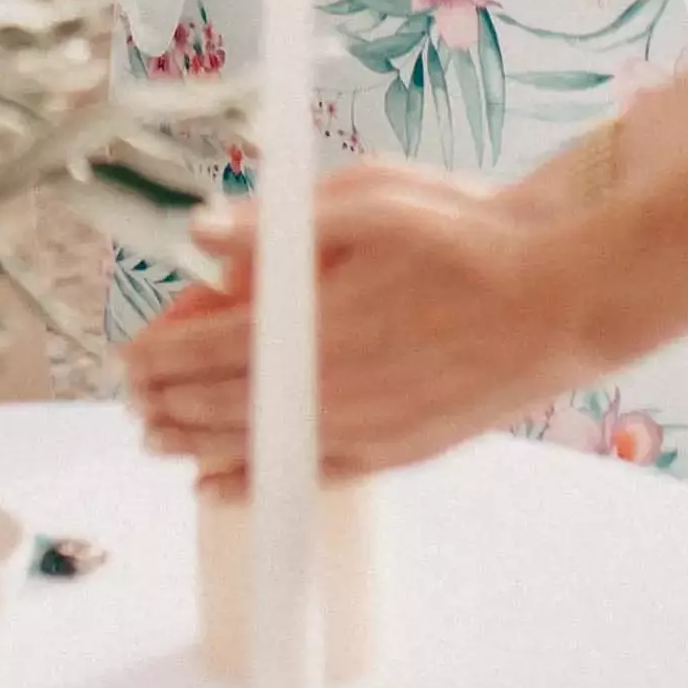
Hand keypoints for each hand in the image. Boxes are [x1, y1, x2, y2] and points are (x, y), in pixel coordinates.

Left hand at [125, 160, 574, 477]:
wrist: (558, 299)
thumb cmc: (468, 239)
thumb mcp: (370, 201)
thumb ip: (276, 225)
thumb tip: (200, 232)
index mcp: (311, 324)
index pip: (207, 348)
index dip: (159, 357)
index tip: (129, 358)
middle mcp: (326, 389)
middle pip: (220, 406)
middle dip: (168, 404)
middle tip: (134, 401)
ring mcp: (361, 430)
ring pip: (257, 446)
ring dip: (198, 446)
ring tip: (159, 441)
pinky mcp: (395, 452)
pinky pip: (305, 474)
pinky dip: (255, 480)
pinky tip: (222, 486)